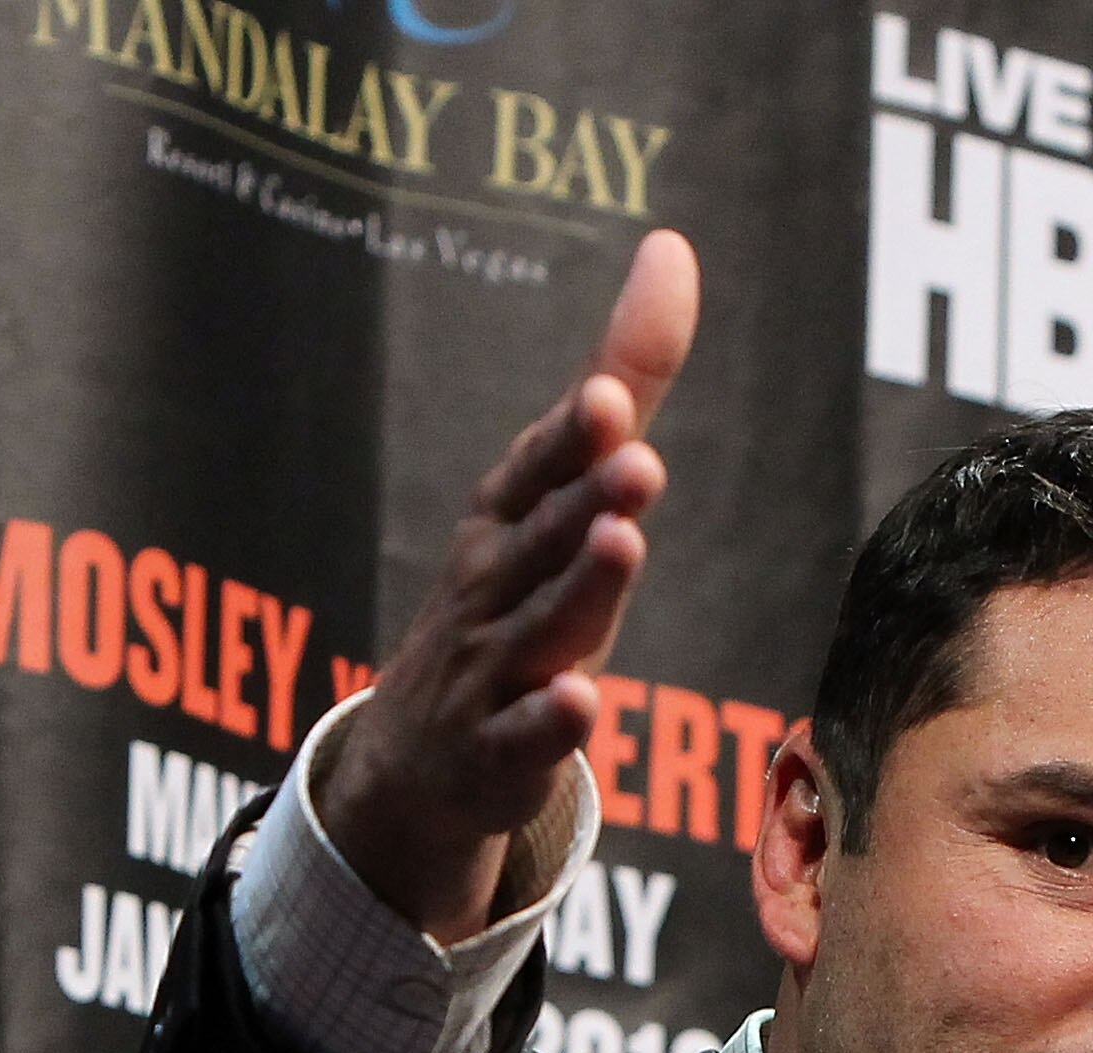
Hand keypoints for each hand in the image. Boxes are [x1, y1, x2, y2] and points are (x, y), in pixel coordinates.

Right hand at [318, 229, 699, 944]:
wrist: (419, 761)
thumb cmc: (508, 604)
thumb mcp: (559, 495)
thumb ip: (622, 385)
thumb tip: (674, 250)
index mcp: (507, 519)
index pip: (542, 466)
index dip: (575, 435)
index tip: (613, 398)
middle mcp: (495, 585)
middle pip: (549, 538)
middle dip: (589, 497)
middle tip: (639, 460)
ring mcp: (492, 671)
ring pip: (543, 627)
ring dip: (582, 589)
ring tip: (622, 545)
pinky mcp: (499, 753)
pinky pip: (527, 738)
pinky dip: (549, 722)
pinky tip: (578, 701)